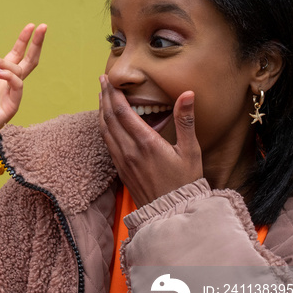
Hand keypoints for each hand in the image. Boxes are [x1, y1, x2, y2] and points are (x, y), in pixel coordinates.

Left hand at [0, 23, 46, 152]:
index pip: (15, 56)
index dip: (23, 41)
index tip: (30, 26)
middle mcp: (7, 85)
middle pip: (27, 62)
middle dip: (35, 44)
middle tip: (41, 27)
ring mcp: (11, 95)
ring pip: (19, 72)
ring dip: (5, 62)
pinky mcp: (11, 106)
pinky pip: (17, 87)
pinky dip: (9, 76)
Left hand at [98, 75, 202, 206]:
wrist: (171, 212)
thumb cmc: (185, 182)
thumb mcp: (191, 151)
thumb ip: (185, 121)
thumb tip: (187, 94)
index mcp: (146, 143)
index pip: (123, 112)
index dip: (114, 94)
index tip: (109, 80)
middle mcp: (129, 150)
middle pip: (110, 118)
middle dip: (105, 97)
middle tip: (102, 81)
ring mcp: (122, 160)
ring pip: (105, 130)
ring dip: (102, 111)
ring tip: (102, 96)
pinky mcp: (120, 169)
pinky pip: (107, 142)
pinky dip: (104, 127)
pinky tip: (106, 121)